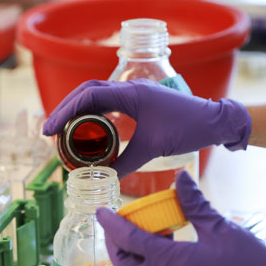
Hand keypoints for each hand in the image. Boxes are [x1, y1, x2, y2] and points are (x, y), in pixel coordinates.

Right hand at [42, 79, 251, 177]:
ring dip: (77, 110)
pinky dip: (93, 113)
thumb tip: (103, 178)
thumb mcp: (154, 148)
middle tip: (50, 131)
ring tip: (62, 130)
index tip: (50, 130)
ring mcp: (135, 92)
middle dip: (65, 110)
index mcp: (132, 93)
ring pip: (96, 94)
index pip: (89, 97)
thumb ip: (126, 163)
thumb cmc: (188, 129)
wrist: (215, 121)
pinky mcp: (140, 100)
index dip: (65, 112)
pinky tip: (87, 128)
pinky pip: (109, 102)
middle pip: (87, 91)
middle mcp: (130, 87)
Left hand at [96, 171, 265, 265]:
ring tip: (155, 230)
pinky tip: (179, 248)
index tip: (100, 212)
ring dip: (142, 255)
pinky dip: (161, 264)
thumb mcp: (222, 229)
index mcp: (173, 264)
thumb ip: (196, 204)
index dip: (112, 226)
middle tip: (119, 225)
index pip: (130, 242)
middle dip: (117, 246)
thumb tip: (180, 178)